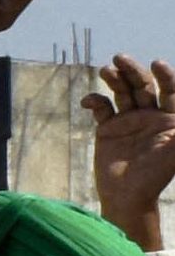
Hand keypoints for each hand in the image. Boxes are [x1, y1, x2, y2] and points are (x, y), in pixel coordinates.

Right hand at [94, 56, 174, 248]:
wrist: (127, 197)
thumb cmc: (156, 176)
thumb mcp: (174, 150)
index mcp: (170, 117)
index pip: (170, 89)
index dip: (165, 76)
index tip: (157, 64)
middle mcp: (151, 115)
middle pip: (144, 87)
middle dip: (133, 71)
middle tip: (120, 58)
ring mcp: (129, 121)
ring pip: (122, 93)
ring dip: (115, 80)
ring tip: (106, 70)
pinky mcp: (108, 129)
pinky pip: (102, 109)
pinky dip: (94, 102)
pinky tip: (88, 101)